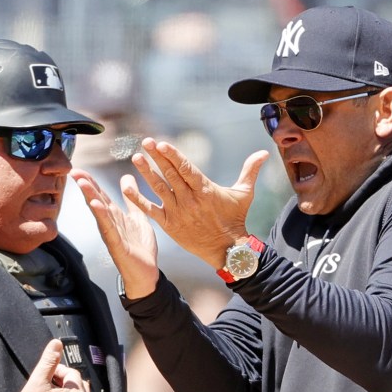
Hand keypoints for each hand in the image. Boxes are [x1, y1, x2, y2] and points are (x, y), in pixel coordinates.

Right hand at [71, 168, 160, 298]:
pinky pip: (110, 229)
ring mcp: (112, 235)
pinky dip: (103, 217)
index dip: (91, 182)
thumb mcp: (137, 218)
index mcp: (115, 217)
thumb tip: (126, 177)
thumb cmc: (140, 248)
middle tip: (75, 171)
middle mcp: (110, 224)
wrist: (146, 274)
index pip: (100, 196)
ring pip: (100, 213)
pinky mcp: (118, 246)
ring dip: (91, 197)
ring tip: (83, 183)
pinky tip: (97, 206)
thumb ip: (131, 199)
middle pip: (96, 201)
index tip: (79, 169)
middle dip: (86, 187)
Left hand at [126, 138, 268, 268]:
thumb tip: (265, 152)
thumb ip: (250, 171)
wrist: (227, 249)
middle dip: (157, 158)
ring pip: (159, 189)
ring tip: (136, 158)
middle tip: (145, 142)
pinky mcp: (170, 225)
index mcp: (205, 190)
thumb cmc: (236, 219)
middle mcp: (190, 200)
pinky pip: (151, 210)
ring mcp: (178, 212)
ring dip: (146, 173)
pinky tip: (127, 187)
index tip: (160, 144)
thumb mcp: (244, 194)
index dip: (173, 156)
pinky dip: (138, 199)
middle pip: (170, 175)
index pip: (186, 168)